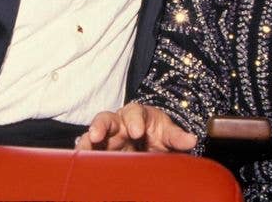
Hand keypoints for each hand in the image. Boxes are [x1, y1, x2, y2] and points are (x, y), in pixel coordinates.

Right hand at [75, 102, 197, 151]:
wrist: (150, 148)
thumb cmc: (158, 136)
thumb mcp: (168, 135)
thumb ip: (176, 137)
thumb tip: (192, 140)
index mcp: (137, 115)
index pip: (134, 112)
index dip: (134, 121)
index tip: (138, 132)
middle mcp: (119, 123)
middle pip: (107, 119)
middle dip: (101, 125)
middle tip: (97, 134)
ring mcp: (107, 137)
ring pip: (94, 134)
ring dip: (88, 140)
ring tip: (83, 148)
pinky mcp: (101, 151)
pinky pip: (89, 150)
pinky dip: (83, 153)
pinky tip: (79, 159)